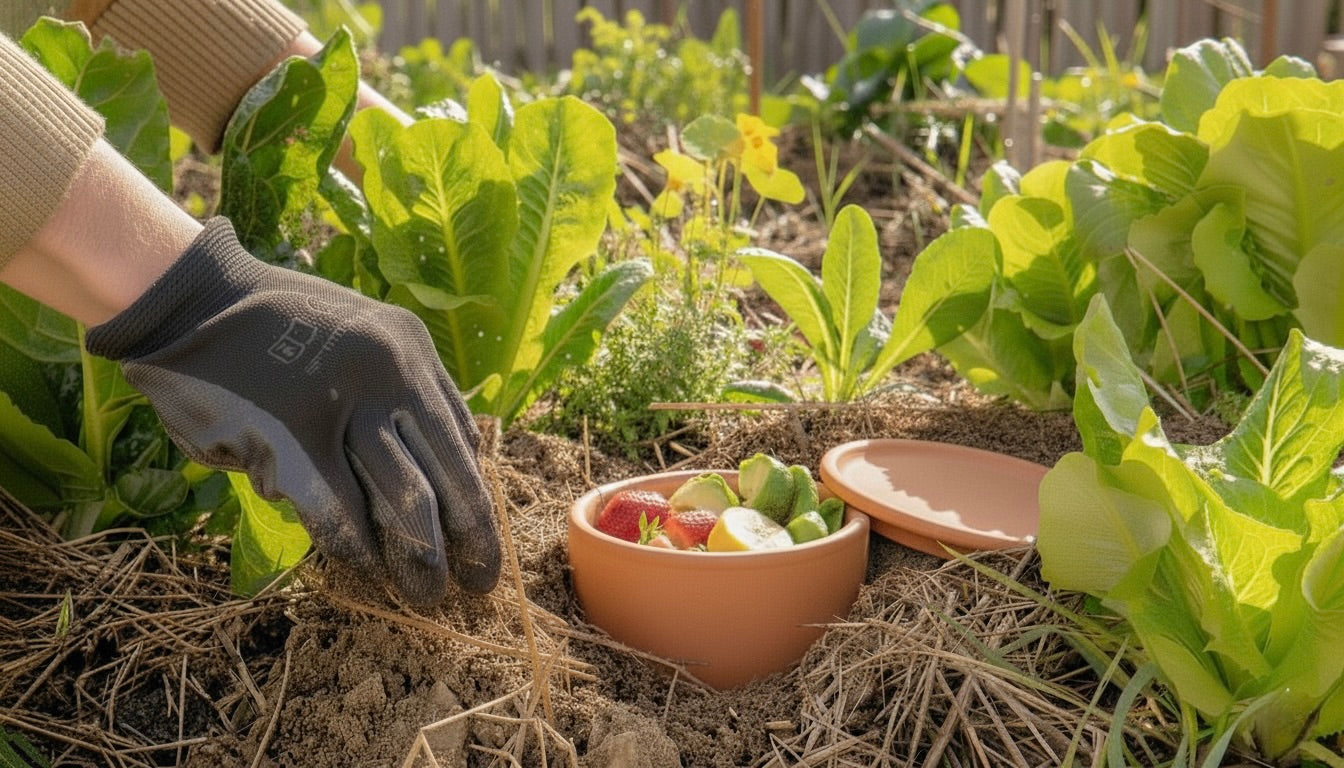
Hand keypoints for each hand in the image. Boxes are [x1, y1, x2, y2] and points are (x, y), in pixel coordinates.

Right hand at [85, 218, 500, 604]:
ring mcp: (343, 406)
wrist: (193, 301)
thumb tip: (436, 473)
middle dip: (470, 539)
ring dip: (419, 560)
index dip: (476, 498)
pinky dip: (357, 551)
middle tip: (477, 584)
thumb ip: (397, 394)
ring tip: (426, 595)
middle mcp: (391, 374)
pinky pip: (341, 512)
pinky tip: (367, 573)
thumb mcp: (360, 339)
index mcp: (411, 351)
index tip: (482, 540)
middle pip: (450, 475)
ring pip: (406, 501)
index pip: (462, 439)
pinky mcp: (291, 439)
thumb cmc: (276, 329)